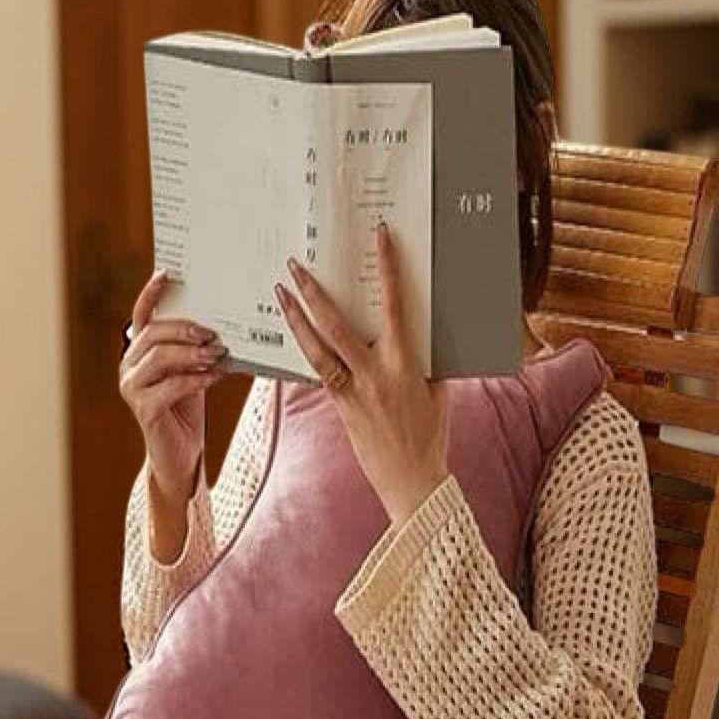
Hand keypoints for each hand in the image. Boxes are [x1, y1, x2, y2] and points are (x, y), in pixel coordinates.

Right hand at [118, 269, 227, 497]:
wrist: (181, 453)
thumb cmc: (187, 408)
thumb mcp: (192, 370)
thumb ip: (195, 348)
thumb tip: (221, 325)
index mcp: (139, 352)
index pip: (141, 316)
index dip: (150, 294)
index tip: (167, 274)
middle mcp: (129, 367)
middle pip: (153, 335)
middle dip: (184, 329)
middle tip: (212, 333)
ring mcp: (132, 388)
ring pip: (159, 358)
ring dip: (191, 353)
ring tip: (217, 354)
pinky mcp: (143, 410)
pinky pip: (170, 386)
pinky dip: (196, 379)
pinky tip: (216, 376)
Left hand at [275, 224, 450, 528]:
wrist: (411, 479)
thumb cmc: (430, 434)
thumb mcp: (437, 389)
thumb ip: (426, 357)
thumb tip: (421, 328)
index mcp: (404, 363)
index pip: (394, 306)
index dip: (387, 269)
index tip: (379, 238)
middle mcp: (374, 374)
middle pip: (336, 325)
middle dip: (313, 293)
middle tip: (295, 265)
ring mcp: (352, 392)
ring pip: (316, 349)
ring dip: (296, 319)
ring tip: (280, 293)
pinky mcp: (339, 407)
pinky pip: (318, 373)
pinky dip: (305, 351)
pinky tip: (292, 333)